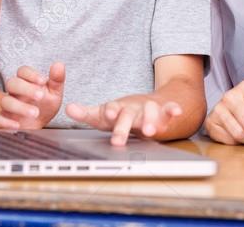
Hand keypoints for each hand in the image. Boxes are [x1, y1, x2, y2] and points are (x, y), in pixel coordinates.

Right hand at [0, 62, 65, 129]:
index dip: (31, 74)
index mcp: (26, 82)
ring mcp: (6, 106)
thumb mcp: (54, 94)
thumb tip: (59, 64)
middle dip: (26, 89)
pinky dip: (5, 122)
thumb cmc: (44, 107)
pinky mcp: (2, 121)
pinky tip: (17, 126)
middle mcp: (14, 92)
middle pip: (12, 83)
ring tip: (35, 113)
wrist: (36, 127)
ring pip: (5, 101)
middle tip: (40, 96)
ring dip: (20, 107)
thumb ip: (57, 80)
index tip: (43, 81)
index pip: (23, 71)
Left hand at [66, 96, 183, 145]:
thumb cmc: (121, 112)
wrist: (145, 102)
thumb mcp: (103, 114)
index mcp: (116, 109)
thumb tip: (68, 108)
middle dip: (123, 127)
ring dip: (149, 120)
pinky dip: (172, 110)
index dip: (110, 112)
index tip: (108, 114)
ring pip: (149, 111)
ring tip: (149, 131)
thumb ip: (87, 113)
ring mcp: (147, 108)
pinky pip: (168, 109)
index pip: (111, 110)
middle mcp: (132, 108)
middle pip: (127, 115)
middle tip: (118, 141)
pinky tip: (176, 112)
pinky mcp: (161, 110)